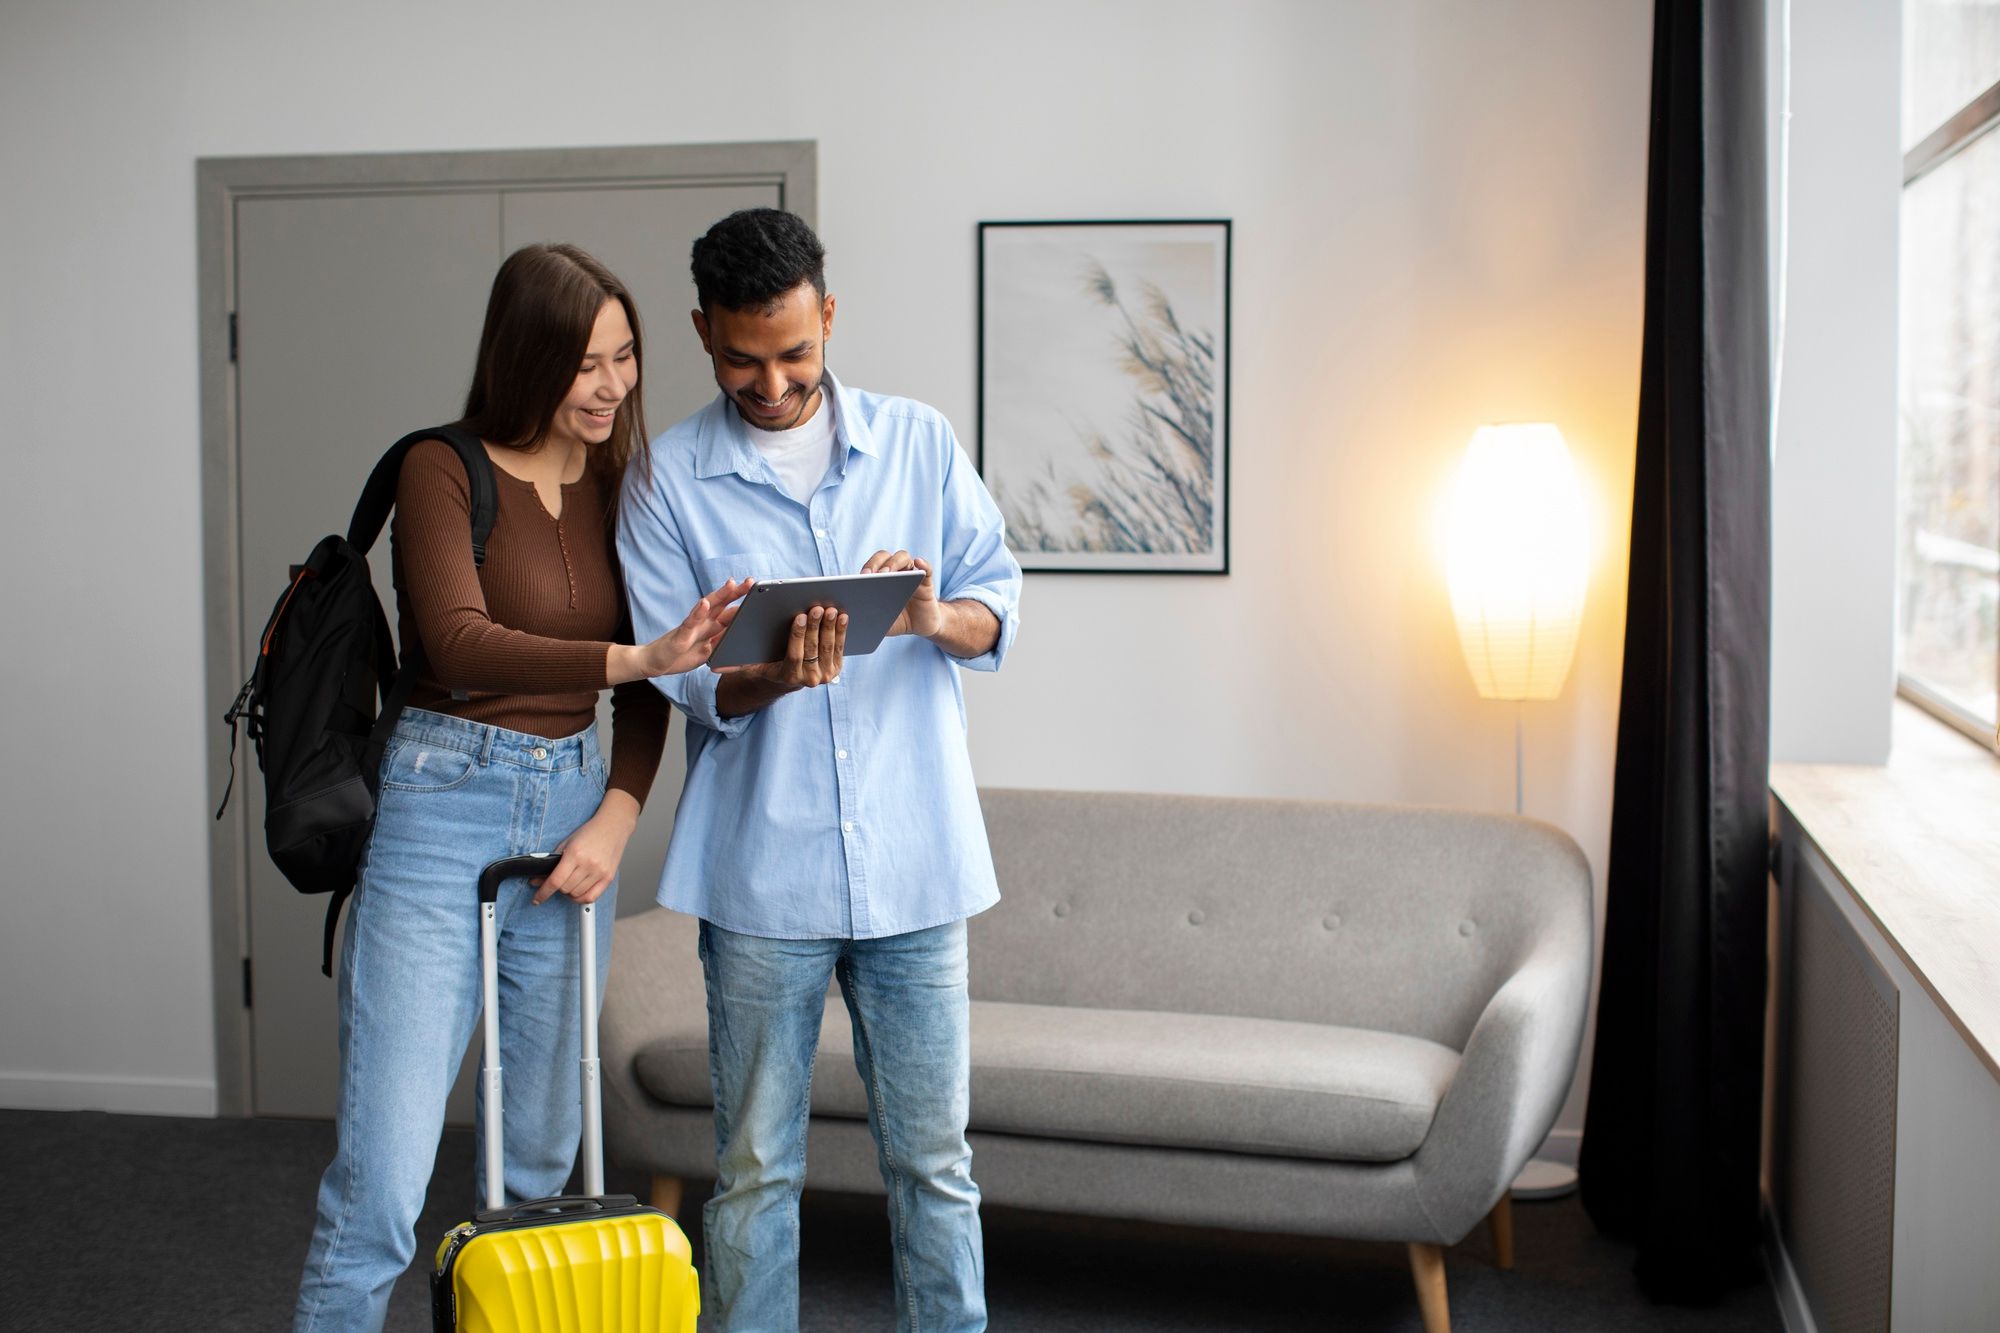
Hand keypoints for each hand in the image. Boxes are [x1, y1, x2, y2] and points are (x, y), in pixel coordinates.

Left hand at [531, 796, 637, 905]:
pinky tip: (578, 891)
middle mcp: (588, 864)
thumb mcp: (566, 843)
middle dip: (557, 887)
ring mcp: (600, 872)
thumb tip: (538, 881)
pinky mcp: (608, 878)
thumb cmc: (589, 833)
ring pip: (576, 894)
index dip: (543, 892)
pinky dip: (581, 898)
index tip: (537, 899)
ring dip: (569, 892)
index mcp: (575, 854)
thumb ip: (552, 863)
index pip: (555, 881)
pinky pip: (591, 897)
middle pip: (565, 889)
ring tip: (570, 882)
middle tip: (558, 880)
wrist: (612, 827)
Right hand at [621, 578, 751, 680]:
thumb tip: (741, 639)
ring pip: (707, 607)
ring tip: (731, 584)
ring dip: (720, 595)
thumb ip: (722, 644)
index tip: (757, 591)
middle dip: (735, 592)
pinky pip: (690, 623)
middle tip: (750, 581)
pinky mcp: (680, 636)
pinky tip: (704, 604)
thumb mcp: (709, 653)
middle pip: (721, 603)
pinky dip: (698, 612)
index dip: (743, 601)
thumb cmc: (682, 655)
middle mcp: (702, 622)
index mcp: (711, 626)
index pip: (729, 610)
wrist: (655, 662)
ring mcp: (691, 626)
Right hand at [724, 605, 847, 690]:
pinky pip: (840, 648)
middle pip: (814, 649)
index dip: (798, 635)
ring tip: (831, 609)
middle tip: (817, 607)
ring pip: (829, 648)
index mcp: (788, 677)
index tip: (798, 616)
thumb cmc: (765, 664)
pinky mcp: (835, 670)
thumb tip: (713, 666)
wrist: (786, 679)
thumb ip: (734, 665)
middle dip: (816, 627)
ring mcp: (824, 676)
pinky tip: (842, 616)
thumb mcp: (750, 666)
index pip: (795, 655)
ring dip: (832, 627)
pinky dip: (841, 631)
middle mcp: (808, 680)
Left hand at [862, 549, 938, 638]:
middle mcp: (894, 571)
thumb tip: (849, 615)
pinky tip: (918, 564)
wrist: (921, 626)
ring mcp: (910, 573)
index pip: (870, 565)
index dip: (865, 568)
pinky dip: (923, 565)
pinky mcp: (926, 581)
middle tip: (870, 576)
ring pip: (903, 557)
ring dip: (894, 562)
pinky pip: (926, 568)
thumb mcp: (879, 621)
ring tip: (888, 573)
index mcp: (879, 579)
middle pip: (884, 557)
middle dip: (875, 564)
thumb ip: (866, 617)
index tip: (859, 578)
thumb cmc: (897, 621)